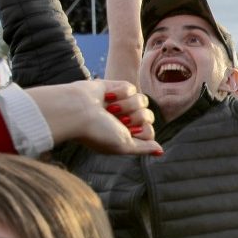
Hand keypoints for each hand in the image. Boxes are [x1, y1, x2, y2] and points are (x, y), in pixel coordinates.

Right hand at [26, 80, 162, 155]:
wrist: (77, 111)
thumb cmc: (97, 132)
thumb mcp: (123, 145)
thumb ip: (143, 148)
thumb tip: (160, 150)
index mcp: (125, 134)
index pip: (149, 131)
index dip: (142, 131)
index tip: (125, 132)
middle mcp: (124, 119)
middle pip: (149, 116)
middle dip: (134, 117)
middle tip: (115, 119)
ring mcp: (121, 103)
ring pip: (143, 101)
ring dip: (127, 105)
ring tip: (109, 108)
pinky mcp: (116, 87)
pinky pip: (132, 88)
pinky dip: (120, 93)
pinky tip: (106, 97)